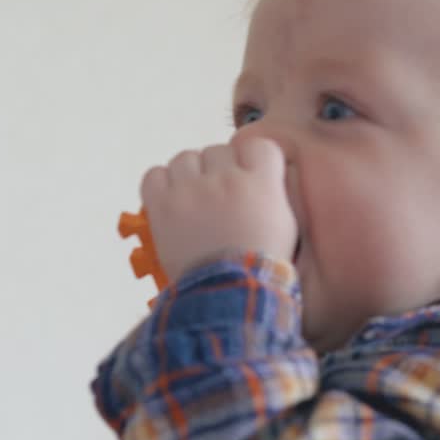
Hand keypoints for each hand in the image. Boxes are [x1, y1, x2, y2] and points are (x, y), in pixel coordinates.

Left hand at [141, 135, 297, 282]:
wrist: (228, 294)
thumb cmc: (261, 267)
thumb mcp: (285, 225)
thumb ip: (273, 192)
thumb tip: (259, 175)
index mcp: (261, 183)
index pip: (258, 145)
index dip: (251, 160)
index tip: (248, 176)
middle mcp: (226, 179)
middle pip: (218, 150)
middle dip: (219, 171)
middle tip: (219, 199)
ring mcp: (192, 190)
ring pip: (186, 158)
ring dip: (190, 175)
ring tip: (194, 200)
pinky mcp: (162, 205)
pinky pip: (154, 174)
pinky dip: (161, 184)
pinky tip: (171, 201)